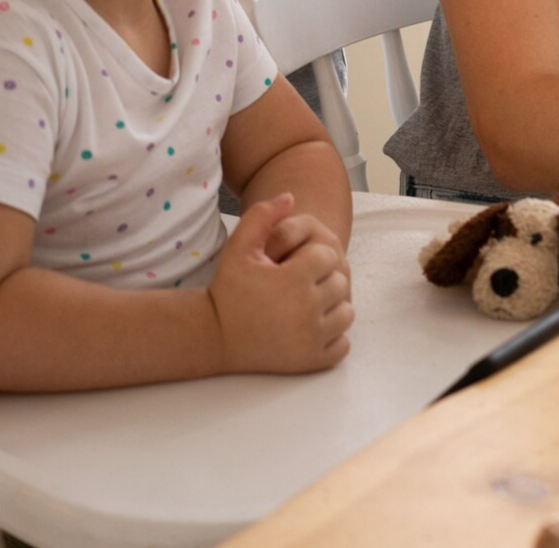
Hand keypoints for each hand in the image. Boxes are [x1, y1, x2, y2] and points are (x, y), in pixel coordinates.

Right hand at [207, 194, 353, 373]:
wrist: (212, 337)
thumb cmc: (227, 289)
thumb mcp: (238, 247)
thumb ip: (263, 216)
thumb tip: (290, 195)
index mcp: (293, 280)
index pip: (327, 256)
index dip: (310, 258)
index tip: (292, 266)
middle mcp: (306, 310)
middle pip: (340, 283)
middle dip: (322, 281)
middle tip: (298, 286)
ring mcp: (311, 339)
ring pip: (346, 313)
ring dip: (332, 307)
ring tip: (307, 305)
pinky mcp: (310, 362)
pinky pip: (342, 345)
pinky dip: (332, 337)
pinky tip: (311, 328)